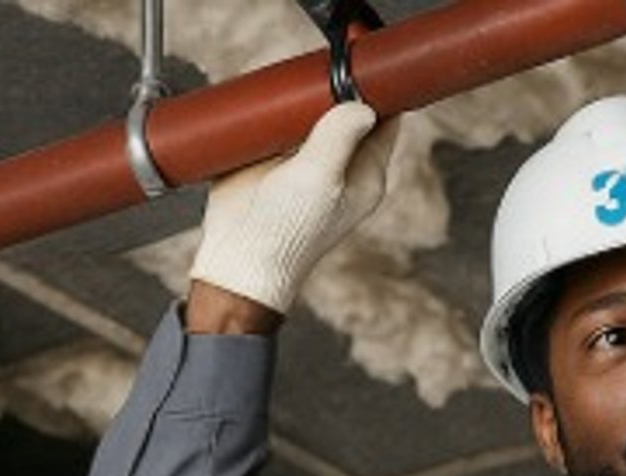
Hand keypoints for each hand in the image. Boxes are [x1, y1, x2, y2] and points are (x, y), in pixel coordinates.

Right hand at [188, 102, 397, 317]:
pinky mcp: (276, 155)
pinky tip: (268, 113)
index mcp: (366, 174)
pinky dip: (275, 110)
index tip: (359, 69)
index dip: (377, 90)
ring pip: (313, 110)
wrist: (241, 255)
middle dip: (334, 89)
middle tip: (315, 82)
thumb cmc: (287, 230)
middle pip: (348, 107)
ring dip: (301, 100)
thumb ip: (340, 138)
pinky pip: (282, 120)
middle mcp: (341, 165)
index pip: (385, 119)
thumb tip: (364, 105)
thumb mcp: (319, 179)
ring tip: (288, 106)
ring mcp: (309, 159)